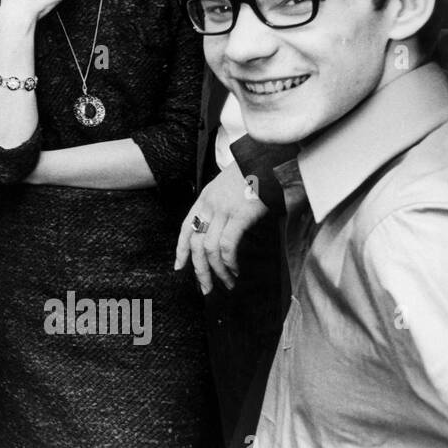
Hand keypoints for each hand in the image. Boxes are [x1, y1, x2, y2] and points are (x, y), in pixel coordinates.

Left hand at [174, 161, 269, 293]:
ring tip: (227, 283)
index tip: (178, 267)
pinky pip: (227, 245)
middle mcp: (209, 205)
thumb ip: (224, 208)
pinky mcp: (239, 215)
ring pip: (209, 249)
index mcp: (204, 198)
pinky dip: (229, 262)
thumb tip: (226, 232)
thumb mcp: (230, 188)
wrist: (269, 159)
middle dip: (198, 270)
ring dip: (217, 271)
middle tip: (205, 289)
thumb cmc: (255, 174)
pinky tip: (236, 270)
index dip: (180, 250)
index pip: (184, 228)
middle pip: (194, 244)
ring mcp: (223, 210)